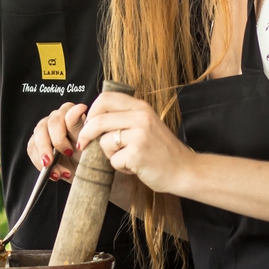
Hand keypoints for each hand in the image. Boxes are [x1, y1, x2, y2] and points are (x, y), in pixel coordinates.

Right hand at [26, 103, 86, 183]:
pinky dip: (40, 163)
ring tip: (56, 172)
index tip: (69, 151)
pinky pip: (32, 150)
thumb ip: (79, 126)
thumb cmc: (88, 154)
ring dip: (45, 156)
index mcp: (70, 113)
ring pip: (37, 137)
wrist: (83, 171)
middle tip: (60, 160)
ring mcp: (44, 129)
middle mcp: (55, 118)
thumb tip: (79, 107)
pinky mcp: (36, 142)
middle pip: (46, 126)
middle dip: (52, 146)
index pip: (60, 117)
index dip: (61, 134)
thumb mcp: (88, 143)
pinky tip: (53, 173)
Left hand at [78, 91, 193, 193]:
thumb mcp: (146, 124)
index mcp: (141, 107)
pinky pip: (113, 160)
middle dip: (86, 133)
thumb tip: (94, 117)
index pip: (106, 98)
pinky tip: (135, 167)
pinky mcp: (137, 153)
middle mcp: (141, 117)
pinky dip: (120, 167)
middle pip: (98, 119)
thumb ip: (125, 118)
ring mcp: (139, 135)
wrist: (184, 170)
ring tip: (127, 157)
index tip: (88, 123)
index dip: (92, 111)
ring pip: (103, 141)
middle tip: (84, 144)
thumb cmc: (162, 151)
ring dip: (110, 154)